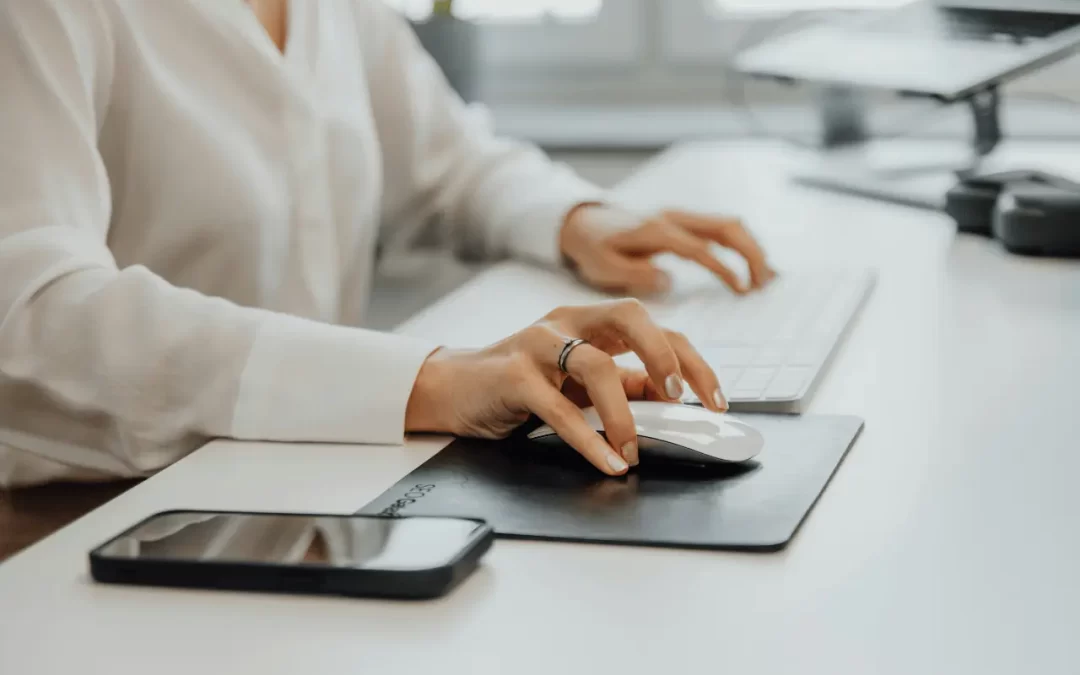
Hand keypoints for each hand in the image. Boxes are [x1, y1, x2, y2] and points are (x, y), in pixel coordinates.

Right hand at [404, 300, 726, 475]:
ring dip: (625, 414)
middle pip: (632, 317)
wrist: (453, 388)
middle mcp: (568, 322)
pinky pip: (559, 408)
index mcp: (591, 321)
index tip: (714, 399)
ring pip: (596, 366)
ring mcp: (538, 343)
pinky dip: (589, 440)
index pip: (655, 327)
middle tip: (682, 400)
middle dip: (667, 356)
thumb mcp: (577, 383)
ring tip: (634, 451)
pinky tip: (607, 463)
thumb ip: (621, 385)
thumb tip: (670, 400)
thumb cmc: (519, 384)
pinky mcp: (513, 374)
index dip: (690, 361)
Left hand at [559, 204, 775, 295]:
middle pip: (726, 226)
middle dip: (751, 253)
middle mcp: (672, 218)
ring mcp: (679, 216)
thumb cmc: (591, 247)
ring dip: (750, 247)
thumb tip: (670, 280)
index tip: (741, 290)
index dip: (724, 269)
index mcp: (656, 230)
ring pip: (727, 223)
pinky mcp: (681, 222)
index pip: (700, 248)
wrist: (581, 221)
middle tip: (763, 284)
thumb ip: (636, 273)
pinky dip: (739, 244)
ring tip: (764, 278)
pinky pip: (718, 228)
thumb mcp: (603, 267)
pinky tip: (749, 265)